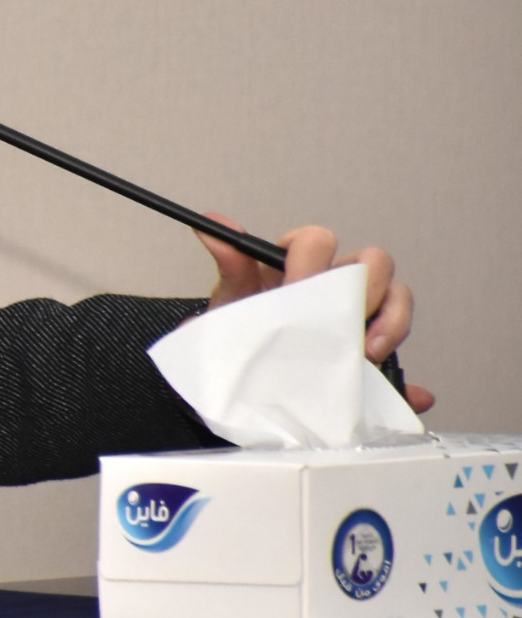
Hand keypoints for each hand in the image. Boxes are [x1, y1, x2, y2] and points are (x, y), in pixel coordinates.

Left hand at [195, 216, 429, 412]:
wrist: (242, 382)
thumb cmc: (242, 333)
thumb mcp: (231, 302)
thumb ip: (229, 266)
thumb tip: (211, 228)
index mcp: (298, 266)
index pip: (317, 240)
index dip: (312, 261)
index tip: (297, 289)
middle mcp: (335, 282)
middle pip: (373, 261)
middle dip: (365, 289)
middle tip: (342, 323)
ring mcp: (360, 314)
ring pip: (398, 297)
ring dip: (392, 323)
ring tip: (367, 355)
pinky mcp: (374, 351)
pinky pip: (403, 358)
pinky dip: (406, 376)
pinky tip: (401, 388)